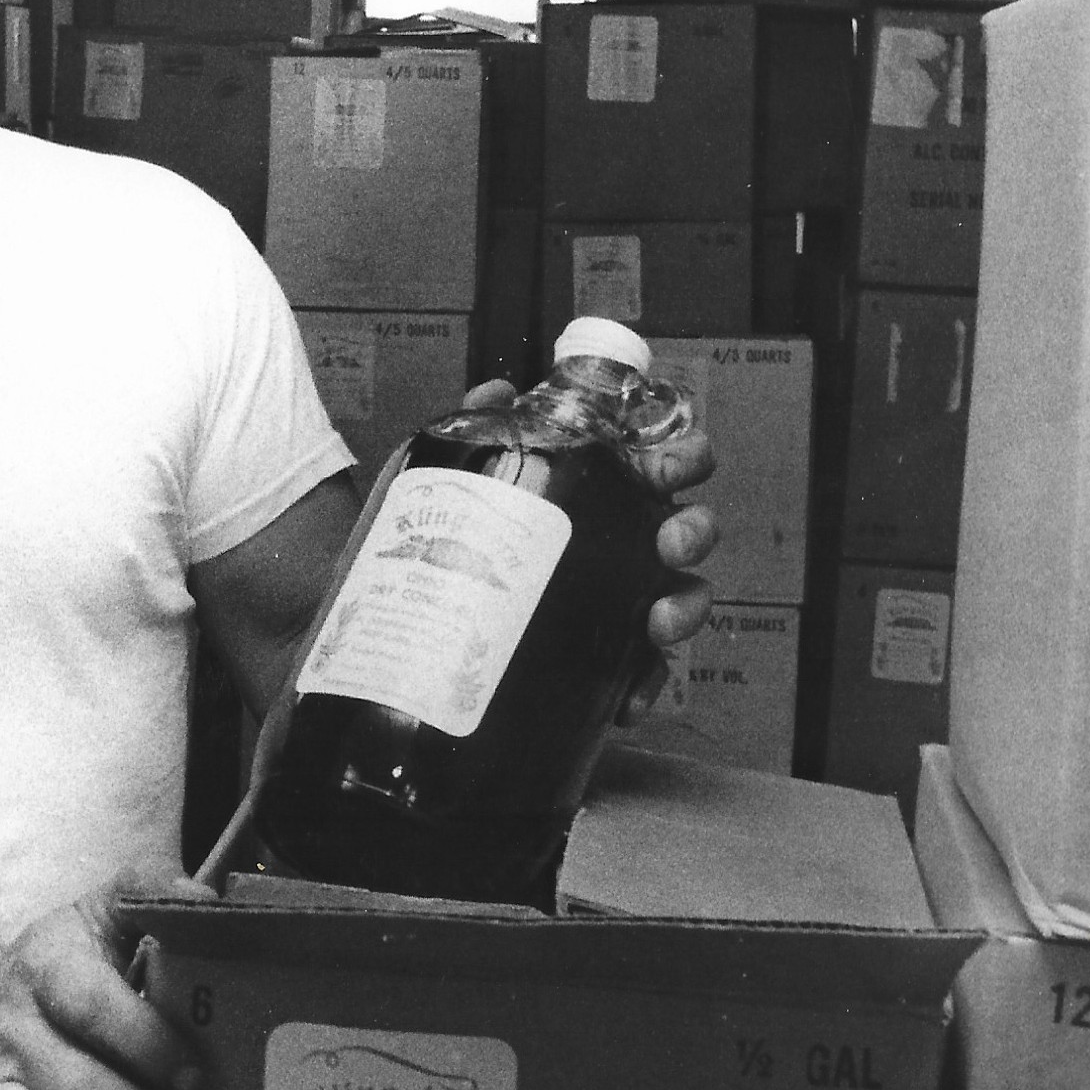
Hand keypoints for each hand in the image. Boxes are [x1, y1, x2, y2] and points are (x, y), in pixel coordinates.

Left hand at [458, 380, 717, 722]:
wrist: (397, 627)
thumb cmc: (435, 545)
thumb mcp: (444, 482)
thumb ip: (471, 433)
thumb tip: (494, 390)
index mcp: (592, 494)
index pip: (657, 465)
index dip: (682, 458)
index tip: (672, 466)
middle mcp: (612, 547)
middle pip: (682, 533)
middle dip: (693, 532)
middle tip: (669, 540)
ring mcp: (607, 607)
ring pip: (675, 603)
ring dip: (682, 609)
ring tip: (656, 623)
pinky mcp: (590, 664)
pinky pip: (635, 677)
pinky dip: (642, 687)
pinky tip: (626, 700)